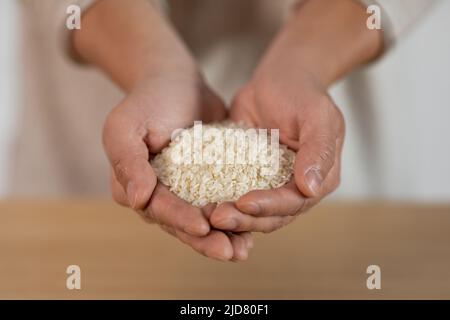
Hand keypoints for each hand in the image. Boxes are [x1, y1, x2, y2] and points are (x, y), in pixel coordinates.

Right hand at [103, 71, 252, 260]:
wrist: (177, 81)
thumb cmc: (148, 100)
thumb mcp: (126, 126)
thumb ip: (128, 162)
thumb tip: (136, 201)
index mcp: (134, 186)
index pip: (158, 209)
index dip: (180, 220)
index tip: (203, 226)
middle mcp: (157, 194)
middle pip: (181, 224)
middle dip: (205, 240)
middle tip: (230, 252)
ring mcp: (183, 191)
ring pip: (203, 220)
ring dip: (223, 236)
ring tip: (244, 250)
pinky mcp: (206, 183)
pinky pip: (220, 203)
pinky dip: (235, 216)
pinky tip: (253, 228)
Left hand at [210, 0, 381, 232]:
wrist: (278, 80)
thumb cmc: (301, 93)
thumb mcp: (317, 116)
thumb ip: (318, 151)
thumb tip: (310, 189)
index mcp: (319, 179)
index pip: (295, 202)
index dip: (270, 206)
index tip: (243, 204)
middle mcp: (296, 188)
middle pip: (272, 215)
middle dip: (246, 219)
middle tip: (217, 217)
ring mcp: (272, 185)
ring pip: (253, 212)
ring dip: (233, 217)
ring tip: (208, 215)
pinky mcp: (249, 177)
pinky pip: (236, 194)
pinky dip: (222, 201)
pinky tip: (202, 205)